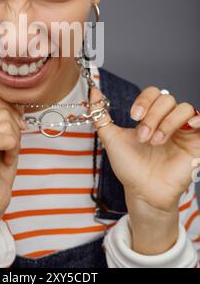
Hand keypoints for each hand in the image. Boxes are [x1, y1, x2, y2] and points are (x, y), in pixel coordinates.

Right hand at [0, 91, 25, 227]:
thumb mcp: (5, 132)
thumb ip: (6, 113)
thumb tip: (18, 100)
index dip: (12, 112)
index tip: (14, 129)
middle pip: (0, 111)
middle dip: (14, 129)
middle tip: (10, 146)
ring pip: (3, 125)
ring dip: (14, 142)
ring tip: (7, 154)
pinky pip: (0, 139)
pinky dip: (12, 150)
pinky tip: (6, 160)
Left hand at [90, 85, 199, 210]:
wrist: (142, 191)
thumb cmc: (129, 167)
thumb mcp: (111, 138)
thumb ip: (100, 114)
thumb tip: (93, 93)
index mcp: (151, 116)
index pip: (153, 93)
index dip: (144, 100)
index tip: (134, 116)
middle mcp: (168, 120)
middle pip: (167, 99)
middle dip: (153, 116)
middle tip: (143, 137)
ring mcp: (184, 131)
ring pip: (184, 108)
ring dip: (167, 122)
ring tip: (156, 141)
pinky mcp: (197, 143)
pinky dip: (197, 119)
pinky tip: (187, 126)